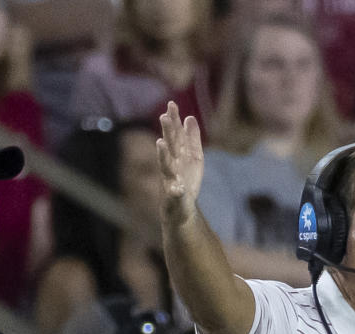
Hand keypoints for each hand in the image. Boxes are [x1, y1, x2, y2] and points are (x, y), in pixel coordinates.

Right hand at [157, 100, 203, 223]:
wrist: (182, 209)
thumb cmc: (186, 180)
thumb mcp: (194, 157)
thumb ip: (191, 138)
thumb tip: (189, 117)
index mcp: (177, 154)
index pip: (174, 134)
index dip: (173, 120)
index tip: (171, 104)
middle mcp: (171, 164)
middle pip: (169, 146)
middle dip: (167, 132)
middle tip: (164, 116)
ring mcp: (171, 180)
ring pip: (166, 166)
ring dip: (163, 155)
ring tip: (160, 143)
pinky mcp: (175, 197)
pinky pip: (175, 193)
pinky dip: (176, 190)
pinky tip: (178, 187)